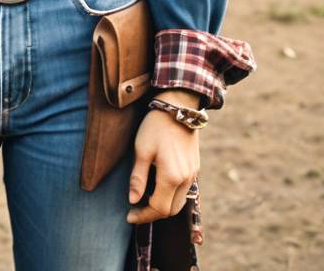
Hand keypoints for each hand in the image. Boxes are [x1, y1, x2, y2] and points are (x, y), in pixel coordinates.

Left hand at [127, 90, 201, 224]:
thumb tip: (133, 201)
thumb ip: (138, 178)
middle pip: (170, 211)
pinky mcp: (195, 168)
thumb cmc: (156, 127)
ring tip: (145, 197)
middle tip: (136, 209)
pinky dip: (171, 195)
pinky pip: (184, 191)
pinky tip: (158, 186)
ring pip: (179, 202)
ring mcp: (192, 174)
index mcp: (171, 177)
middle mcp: (185, 179)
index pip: (158, 209)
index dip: (142, 216)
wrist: (178, 107)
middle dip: (152, 214)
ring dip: (162, 205)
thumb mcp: (141, 150)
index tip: (129, 215)